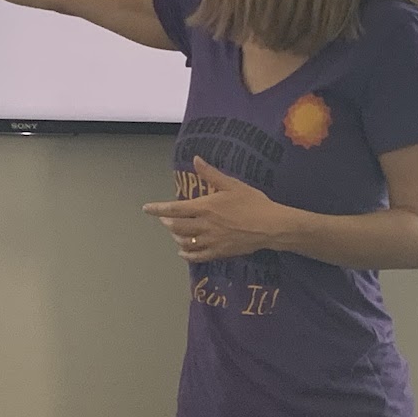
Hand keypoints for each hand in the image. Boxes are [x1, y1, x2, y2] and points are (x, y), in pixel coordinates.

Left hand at [143, 156, 290, 262]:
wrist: (270, 226)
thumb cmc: (253, 202)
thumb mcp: (232, 184)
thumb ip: (211, 174)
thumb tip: (195, 159)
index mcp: (205, 207)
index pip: (174, 209)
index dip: (158, 209)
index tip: (147, 209)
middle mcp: (204, 225)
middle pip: (176, 227)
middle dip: (167, 223)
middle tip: (164, 219)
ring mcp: (211, 241)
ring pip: (185, 242)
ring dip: (176, 237)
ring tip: (174, 233)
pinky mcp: (219, 252)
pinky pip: (197, 256)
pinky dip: (187, 254)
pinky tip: (183, 252)